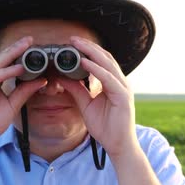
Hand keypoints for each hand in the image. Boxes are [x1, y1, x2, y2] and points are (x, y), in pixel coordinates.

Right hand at [0, 36, 46, 158]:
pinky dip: (5, 73)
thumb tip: (42, 80)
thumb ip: (24, 92)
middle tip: (30, 39)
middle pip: (0, 60)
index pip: (5, 63)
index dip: (18, 54)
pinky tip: (18, 68)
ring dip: (12, 55)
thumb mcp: (12, 106)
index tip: (33, 46)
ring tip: (26, 47)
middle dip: (16, 49)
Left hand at [58, 36, 137, 156]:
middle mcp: (120, 82)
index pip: (101, 61)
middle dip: (88, 47)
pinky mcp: (123, 96)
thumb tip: (62, 77)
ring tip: (76, 45)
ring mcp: (123, 88)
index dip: (88, 51)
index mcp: (113, 83)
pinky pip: (108, 79)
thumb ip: (76, 90)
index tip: (72, 44)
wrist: (118, 146)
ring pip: (107, 63)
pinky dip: (96, 69)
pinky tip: (84, 63)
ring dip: (91, 53)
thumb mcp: (85, 105)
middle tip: (72, 39)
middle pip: (105, 57)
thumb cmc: (106, 127)